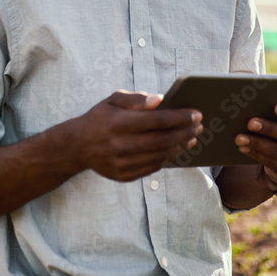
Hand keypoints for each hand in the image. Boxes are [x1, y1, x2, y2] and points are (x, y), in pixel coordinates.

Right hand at [70, 90, 201, 181]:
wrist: (78, 146)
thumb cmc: (100, 118)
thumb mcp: (112, 101)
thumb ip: (136, 99)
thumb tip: (160, 100)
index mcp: (118, 123)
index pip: (157, 120)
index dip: (180, 117)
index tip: (197, 114)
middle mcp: (120, 145)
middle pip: (163, 140)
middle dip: (186, 132)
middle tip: (199, 126)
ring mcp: (122, 163)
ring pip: (161, 156)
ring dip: (180, 146)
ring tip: (191, 138)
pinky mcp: (124, 176)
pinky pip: (153, 167)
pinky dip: (167, 158)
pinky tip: (175, 149)